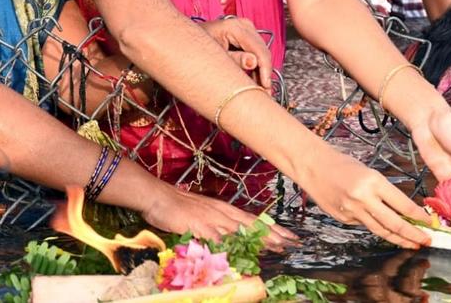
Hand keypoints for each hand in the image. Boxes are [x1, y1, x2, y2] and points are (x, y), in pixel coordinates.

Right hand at [142, 185, 297, 249]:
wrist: (157, 196)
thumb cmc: (177, 205)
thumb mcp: (201, 214)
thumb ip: (215, 226)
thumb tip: (228, 238)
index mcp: (223, 209)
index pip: (252, 220)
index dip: (271, 228)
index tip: (289, 235)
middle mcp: (221, 213)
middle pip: (253, 225)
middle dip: (274, 235)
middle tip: (293, 243)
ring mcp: (211, 219)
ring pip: (241, 231)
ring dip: (260, 240)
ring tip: (278, 247)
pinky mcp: (199, 225)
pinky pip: (217, 238)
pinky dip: (230, 246)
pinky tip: (241, 253)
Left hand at [199, 17, 273, 88]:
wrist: (188, 39)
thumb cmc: (196, 45)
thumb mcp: (214, 55)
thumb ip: (235, 60)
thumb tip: (253, 63)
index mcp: (235, 27)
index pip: (259, 50)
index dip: (265, 70)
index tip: (265, 86)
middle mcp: (243, 25)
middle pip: (262, 52)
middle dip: (264, 73)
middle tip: (264, 93)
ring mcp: (245, 29)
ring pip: (261, 53)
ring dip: (261, 72)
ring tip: (260, 90)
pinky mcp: (245, 35)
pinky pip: (255, 52)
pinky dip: (256, 67)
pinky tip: (254, 81)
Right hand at [298, 150, 431, 249]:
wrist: (312, 166)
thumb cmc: (341, 165)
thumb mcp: (369, 173)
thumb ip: (385, 192)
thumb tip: (405, 212)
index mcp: (373, 183)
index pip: (403, 205)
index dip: (419, 217)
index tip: (430, 223)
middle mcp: (363, 199)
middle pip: (395, 224)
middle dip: (414, 235)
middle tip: (426, 241)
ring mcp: (352, 211)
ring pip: (381, 231)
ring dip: (399, 239)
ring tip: (411, 244)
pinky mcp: (343, 219)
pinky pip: (365, 226)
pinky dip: (376, 227)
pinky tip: (383, 228)